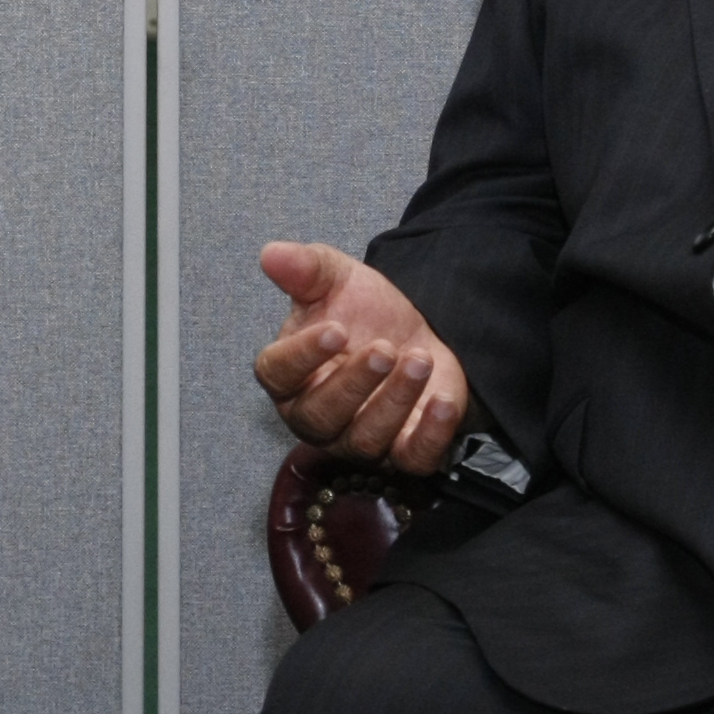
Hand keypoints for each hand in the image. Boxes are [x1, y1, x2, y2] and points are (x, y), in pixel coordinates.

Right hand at [251, 241, 471, 473]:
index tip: (335, 330)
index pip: (278, 375)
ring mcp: (360, 439)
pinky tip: (441, 401)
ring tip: (420, 359)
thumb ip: (305, 268)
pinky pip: (413, 460)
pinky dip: (429, 435)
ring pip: (366, 440)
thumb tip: (271, 254)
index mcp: (290, 376)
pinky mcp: (405, 451)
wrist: (421, 329)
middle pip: (320, 417)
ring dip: (395, 400)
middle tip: (385, 347)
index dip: (302, 356)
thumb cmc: (365, 312)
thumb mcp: (336, 280)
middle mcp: (317, 416)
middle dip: (354, 383)